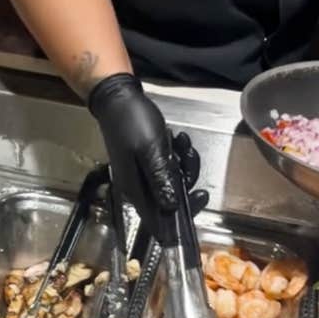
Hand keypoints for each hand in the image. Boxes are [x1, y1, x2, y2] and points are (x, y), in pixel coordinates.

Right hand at [89, 74, 206, 236]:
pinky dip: (176, 154)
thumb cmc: (132, 123)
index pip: (157, 219)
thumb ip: (160, 180)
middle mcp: (138, 187)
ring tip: (182, 142)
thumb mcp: (150, 151)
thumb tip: (170, 208)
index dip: (179, 218)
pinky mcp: (147, 162)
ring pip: (172, 180)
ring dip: (183, 163)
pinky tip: (177, 138)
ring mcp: (142, 174)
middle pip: (169, 198)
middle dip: (186, 178)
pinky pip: (168, 167)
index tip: (200, 198)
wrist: (118, 98)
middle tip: (190, 156)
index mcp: (135, 189)